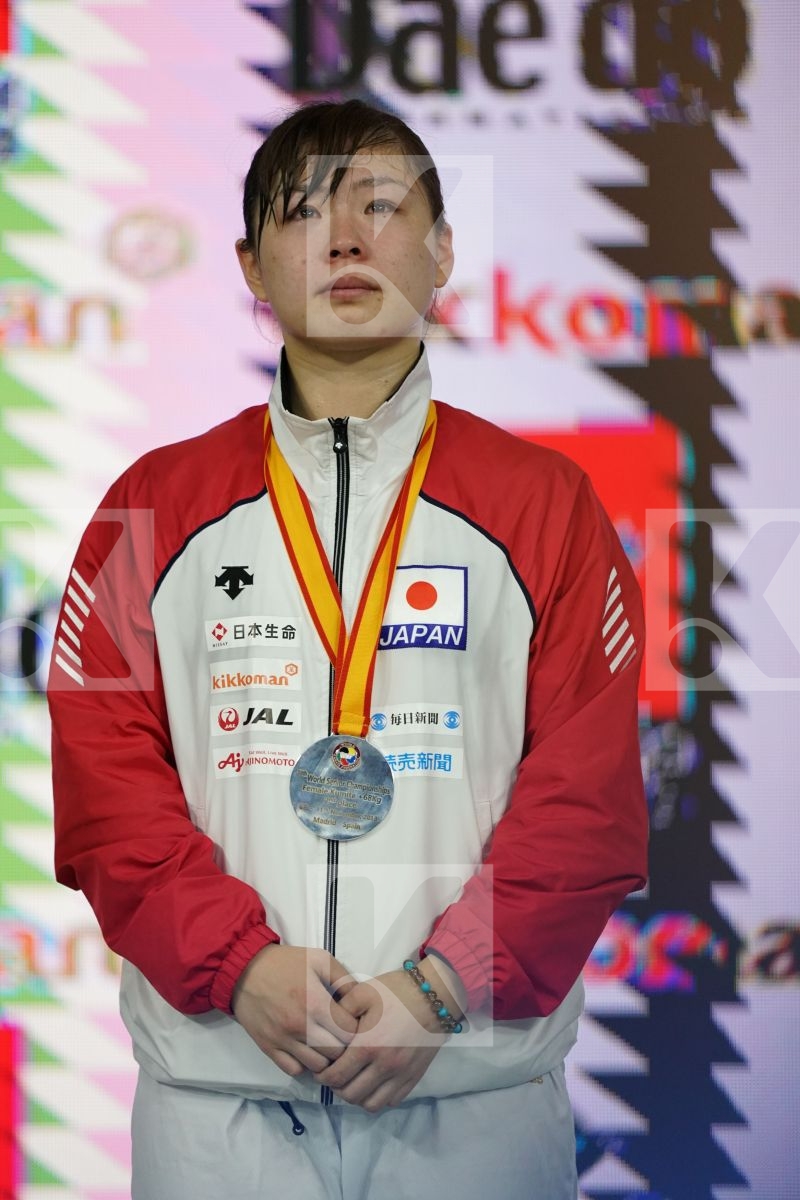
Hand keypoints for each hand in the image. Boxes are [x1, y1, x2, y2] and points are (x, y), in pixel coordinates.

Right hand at [232, 944, 357, 1077]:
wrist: (244, 970)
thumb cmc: (286, 963)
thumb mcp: (319, 959)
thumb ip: (344, 978)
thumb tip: (360, 1001)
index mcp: (315, 1002)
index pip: (349, 1032)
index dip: (357, 1030)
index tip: (354, 1023)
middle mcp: (301, 1026)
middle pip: (336, 1053)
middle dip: (345, 1047)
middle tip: (343, 1036)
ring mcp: (283, 1040)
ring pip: (318, 1067)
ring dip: (326, 1058)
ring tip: (327, 1044)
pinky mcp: (269, 1048)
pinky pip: (294, 1070)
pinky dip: (304, 1065)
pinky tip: (307, 1051)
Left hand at [313, 967, 449, 1111]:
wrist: (434, 996)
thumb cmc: (396, 992)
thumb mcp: (363, 992)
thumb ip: (339, 1011)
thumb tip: (324, 1029)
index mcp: (368, 1045)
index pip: (336, 1077)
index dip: (322, 1077)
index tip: (319, 1069)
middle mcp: (384, 1066)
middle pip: (351, 1095)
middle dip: (336, 1088)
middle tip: (333, 1075)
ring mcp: (401, 1075)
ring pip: (371, 1104)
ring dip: (357, 1097)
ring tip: (352, 1081)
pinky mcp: (414, 1077)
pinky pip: (391, 1101)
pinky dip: (378, 1097)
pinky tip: (373, 1082)